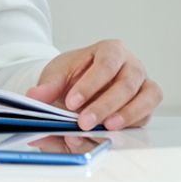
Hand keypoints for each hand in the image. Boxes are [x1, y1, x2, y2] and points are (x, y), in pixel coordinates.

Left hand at [26, 40, 160, 130]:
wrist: (82, 83)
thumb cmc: (75, 74)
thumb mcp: (57, 74)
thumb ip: (47, 85)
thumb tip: (34, 96)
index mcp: (111, 50)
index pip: (106, 64)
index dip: (90, 84)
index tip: (71, 102)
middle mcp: (132, 65)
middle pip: (126, 84)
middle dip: (104, 105)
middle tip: (84, 122)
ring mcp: (143, 84)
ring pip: (145, 98)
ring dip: (126, 115)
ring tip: (106, 127)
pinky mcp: (146, 104)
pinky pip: (147, 113)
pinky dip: (132, 123)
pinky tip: (115, 131)